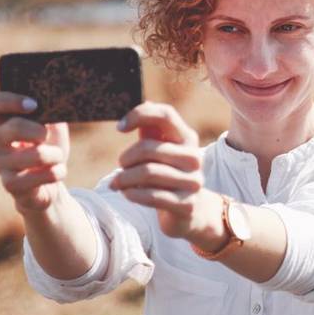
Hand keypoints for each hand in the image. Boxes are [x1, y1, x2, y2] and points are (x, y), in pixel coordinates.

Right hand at [0, 91, 69, 213]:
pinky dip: (55, 172)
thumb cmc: (50, 145)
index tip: (33, 105)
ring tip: (58, 156)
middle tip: (46, 136)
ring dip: (54, 155)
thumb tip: (55, 99)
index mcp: (4, 120)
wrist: (53, 177)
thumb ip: (49, 110)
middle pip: (9, 128)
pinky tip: (58, 171)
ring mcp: (0, 163)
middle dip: (36, 131)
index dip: (6, 101)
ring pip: (32, 155)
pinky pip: (35, 177)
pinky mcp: (11, 185)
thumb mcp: (53, 124)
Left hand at [109, 102, 217, 241]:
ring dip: (125, 178)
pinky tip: (127, 193)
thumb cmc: (170, 174)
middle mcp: (194, 157)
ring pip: (147, 173)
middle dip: (126, 158)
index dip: (139, 115)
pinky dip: (132, 193)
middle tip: (120, 166)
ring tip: (118, 182)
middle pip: (149, 148)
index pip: (165, 115)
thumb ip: (153, 130)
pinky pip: (151, 196)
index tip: (120, 127)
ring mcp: (192, 181)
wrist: (192, 211)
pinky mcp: (186, 204)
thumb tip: (146, 103)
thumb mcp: (163, 150)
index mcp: (188, 138)